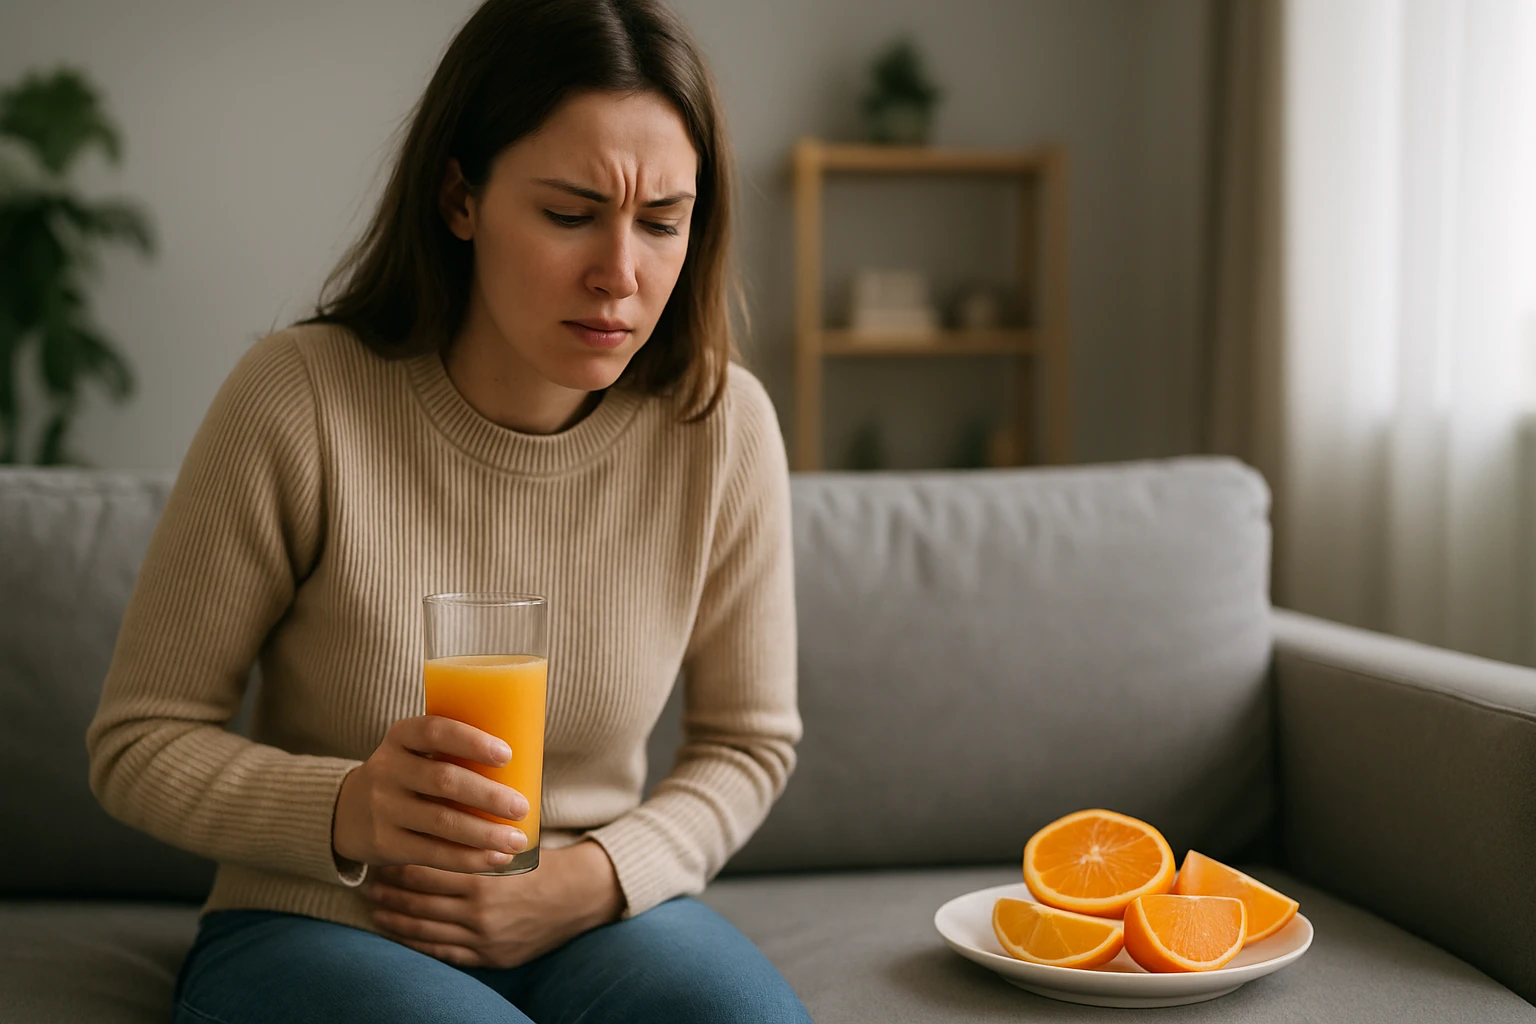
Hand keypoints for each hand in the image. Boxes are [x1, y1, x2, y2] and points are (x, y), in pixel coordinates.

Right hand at [332, 715, 531, 873]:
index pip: (435, 730)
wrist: (349, 811)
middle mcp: (387, 769)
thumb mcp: (416, 752)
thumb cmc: (409, 774)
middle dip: (488, 796)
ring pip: (441, 822)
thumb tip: (528, 760)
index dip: (471, 741)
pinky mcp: (384, 843)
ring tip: (517, 840)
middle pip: (443, 780)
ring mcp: (383, 807)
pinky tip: (495, 859)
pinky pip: (431, 853)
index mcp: (401, 736)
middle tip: (521, 807)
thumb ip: (453, 751)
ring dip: (484, 834)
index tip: (507, 755)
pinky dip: (467, 859)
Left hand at [364, 840, 625, 967]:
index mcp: (485, 879)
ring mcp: (482, 938)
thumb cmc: (547, 863)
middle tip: (371, 879)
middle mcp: (480, 912)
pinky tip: (399, 932)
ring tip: (376, 905)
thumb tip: (449, 802)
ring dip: (396, 916)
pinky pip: (442, 951)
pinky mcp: (488, 956)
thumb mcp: (515, 842)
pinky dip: (416, 942)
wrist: (579, 898)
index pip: (428, 871)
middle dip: (392, 889)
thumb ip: (482, 834)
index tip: (384, 853)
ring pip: (425, 928)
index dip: (401, 863)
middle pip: (420, 901)